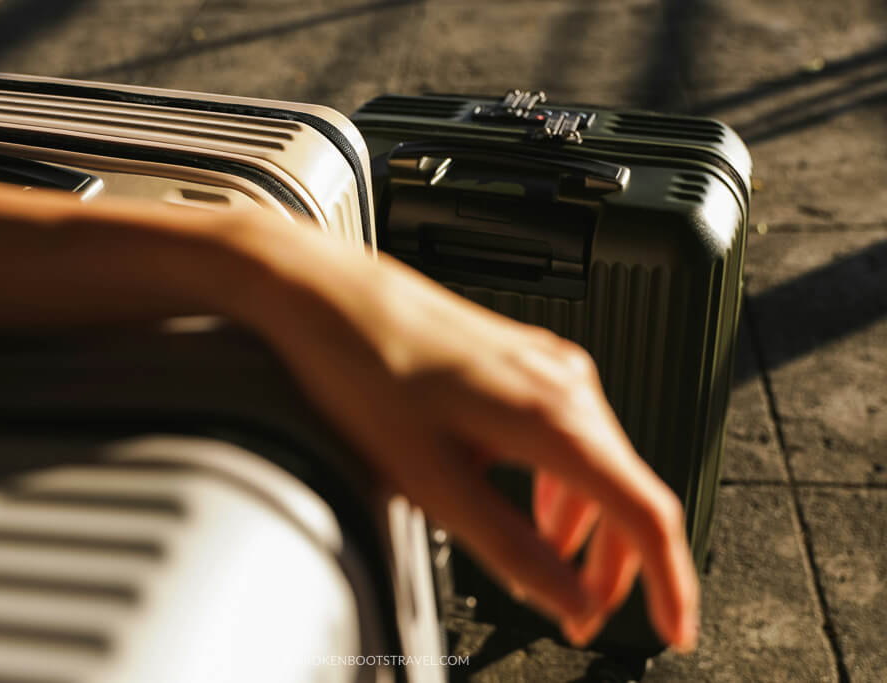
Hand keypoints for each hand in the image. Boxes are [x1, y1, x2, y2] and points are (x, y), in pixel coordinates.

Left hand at [250, 223, 698, 650]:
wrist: (334, 299)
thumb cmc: (367, 371)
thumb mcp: (435, 483)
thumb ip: (511, 550)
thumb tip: (569, 600)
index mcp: (555, 417)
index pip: (646, 512)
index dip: (669, 581)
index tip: (673, 628)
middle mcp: (566, 384)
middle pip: (628, 490)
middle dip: (615, 565)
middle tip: (584, 616)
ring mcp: (549, 367)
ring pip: (599, 463)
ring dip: (586, 527)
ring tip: (555, 570)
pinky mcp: (525, 362)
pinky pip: (570, 435)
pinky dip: (562, 486)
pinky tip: (533, 505)